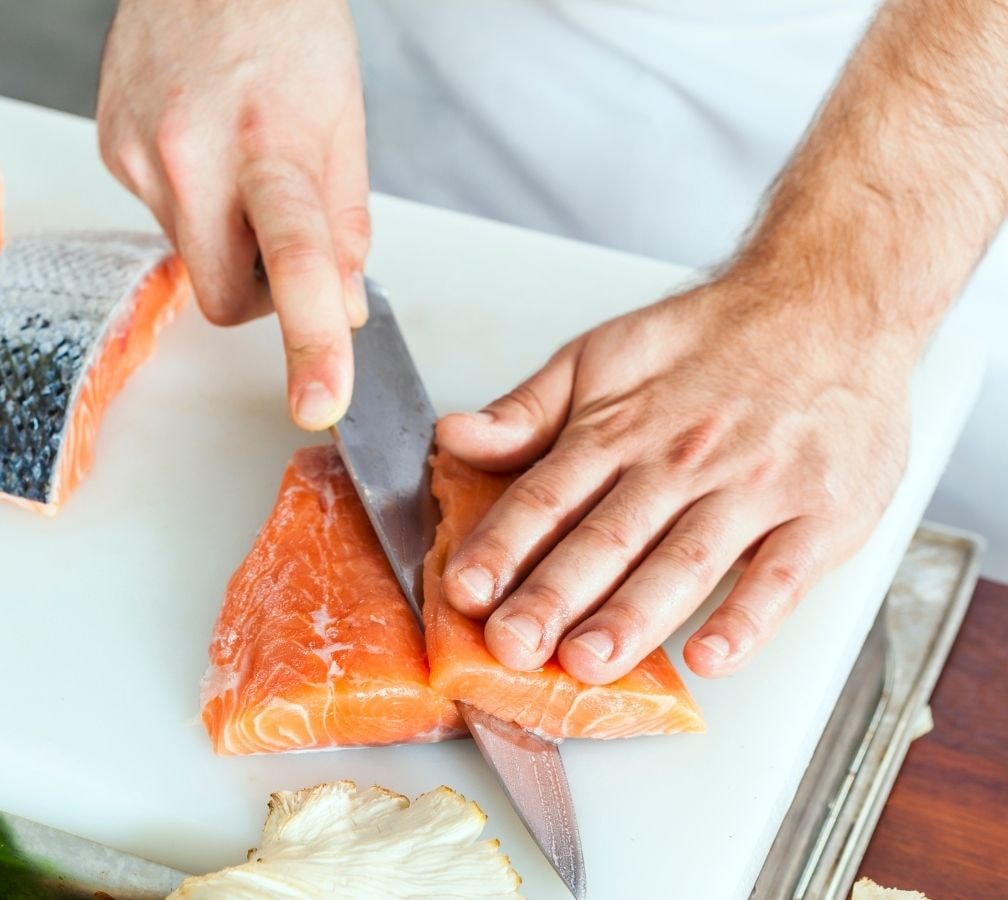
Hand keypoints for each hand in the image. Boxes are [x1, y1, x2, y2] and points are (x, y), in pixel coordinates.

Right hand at [96, 0, 369, 429]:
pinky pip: (162, 214)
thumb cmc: (285, 20)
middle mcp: (191, 153)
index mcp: (269, 140)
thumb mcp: (344, 115)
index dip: (312, 341)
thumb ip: (344, 221)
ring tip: (239, 155)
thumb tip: (341, 305)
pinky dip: (193, 199)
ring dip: (225, 233)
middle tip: (283, 237)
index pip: (296, 261)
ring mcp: (139, 157)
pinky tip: (202, 139)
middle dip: (259, 293)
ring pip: (192, 257)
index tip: (321, 401)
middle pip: (224, 299)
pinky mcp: (111, 151)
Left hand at [437, 274, 916, 683]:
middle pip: (606, 537)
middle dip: (553, 596)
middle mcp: (680, 460)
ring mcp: (753, 488)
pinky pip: (782, 574)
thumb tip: (453, 436)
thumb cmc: (712, 342)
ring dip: (634, 615)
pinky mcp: (822, 514)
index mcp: (619, 429)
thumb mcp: (602, 356)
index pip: (547, 495)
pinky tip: (713, 656)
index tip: (465, 590)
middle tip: (512, 646)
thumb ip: (526, 409)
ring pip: (683, 560)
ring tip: (588, 662)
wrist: (832, 304)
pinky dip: (748, 618)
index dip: (502, 545)